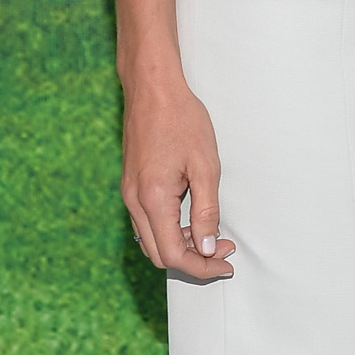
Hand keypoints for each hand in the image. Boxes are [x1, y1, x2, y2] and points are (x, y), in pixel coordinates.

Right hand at [121, 75, 236, 279]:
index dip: (201, 266)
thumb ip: (207, 211)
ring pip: (151, 240)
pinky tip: (193, 219)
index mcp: (153, 199)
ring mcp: (129, 193)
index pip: (172, 254)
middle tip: (224, 249)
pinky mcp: (131, 185)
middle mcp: (134, 201)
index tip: (225, 263)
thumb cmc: (181, 120)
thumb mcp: (206, 167)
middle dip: (193, 259)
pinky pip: (147, 222)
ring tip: (213, 235)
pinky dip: (170, 230)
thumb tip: (207, 247)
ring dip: (181, 246)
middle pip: (158, 254)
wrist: (153, 88)